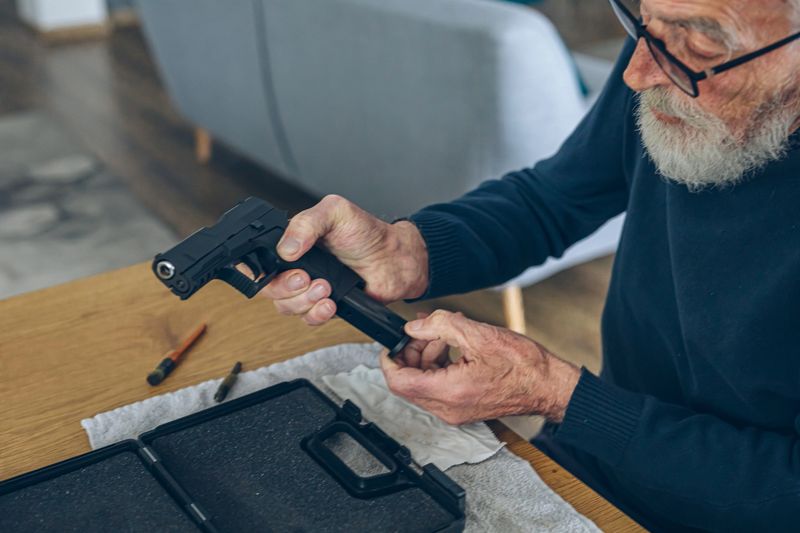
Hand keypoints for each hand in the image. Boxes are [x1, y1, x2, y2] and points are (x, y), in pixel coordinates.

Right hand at [257, 195, 428, 324]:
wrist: (395, 258)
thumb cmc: (367, 232)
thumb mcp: (335, 212)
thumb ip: (306, 224)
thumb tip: (285, 248)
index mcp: (292, 242)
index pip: (259, 259)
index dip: (255, 269)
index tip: (271, 270)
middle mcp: (296, 266)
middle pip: (269, 289)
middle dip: (285, 288)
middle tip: (306, 279)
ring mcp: (309, 288)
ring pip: (286, 306)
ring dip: (303, 301)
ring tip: (326, 287)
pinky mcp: (324, 306)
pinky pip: (308, 319)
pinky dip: (317, 314)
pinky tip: (330, 304)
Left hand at [380, 310, 580, 424]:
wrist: (548, 385)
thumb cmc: (523, 365)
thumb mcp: (478, 334)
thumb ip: (440, 326)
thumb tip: (414, 327)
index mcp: (450, 391)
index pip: (399, 382)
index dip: (389, 361)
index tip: (390, 345)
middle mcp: (449, 409)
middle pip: (410, 383)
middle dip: (414, 353)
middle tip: (429, 332)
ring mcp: (456, 412)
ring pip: (424, 384)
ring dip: (429, 357)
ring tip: (448, 335)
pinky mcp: (463, 409)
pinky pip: (439, 388)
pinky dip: (441, 366)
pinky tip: (456, 347)